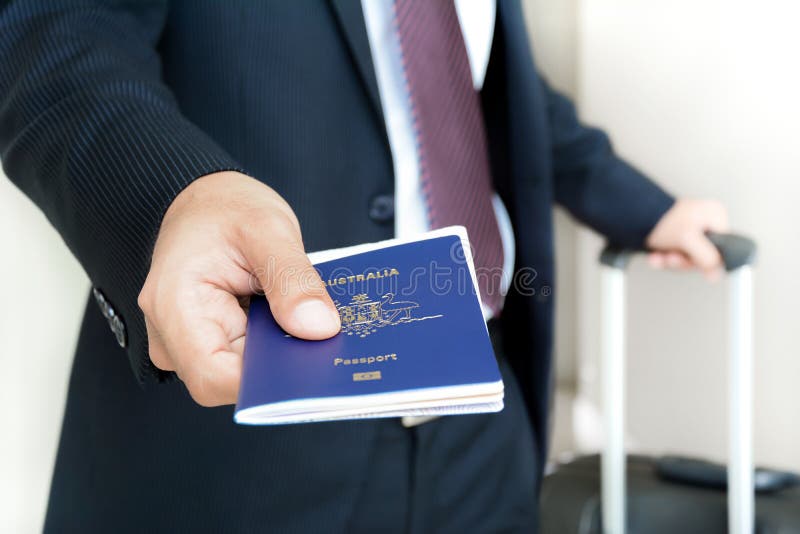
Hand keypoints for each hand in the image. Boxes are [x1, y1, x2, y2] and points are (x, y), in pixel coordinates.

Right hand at [137, 171, 340, 406]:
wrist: (207, 200)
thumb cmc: (225, 207)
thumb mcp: (267, 229)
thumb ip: (292, 280)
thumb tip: (319, 329)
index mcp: (174, 306)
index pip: (214, 376)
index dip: (265, 382)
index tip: (311, 364)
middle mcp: (173, 335)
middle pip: (232, 381)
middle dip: (281, 366)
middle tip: (327, 340)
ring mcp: (189, 343)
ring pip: (243, 374)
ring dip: (281, 354)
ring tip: (314, 323)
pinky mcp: (212, 342)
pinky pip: (248, 359)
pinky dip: (276, 345)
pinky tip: (301, 324)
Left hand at [645, 198, 728, 279]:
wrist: (633, 214)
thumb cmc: (660, 219)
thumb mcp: (688, 239)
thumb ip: (707, 257)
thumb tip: (718, 273)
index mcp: (715, 216)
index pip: (723, 248)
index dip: (707, 260)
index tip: (692, 261)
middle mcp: (706, 222)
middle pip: (703, 256)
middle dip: (683, 261)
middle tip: (672, 257)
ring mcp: (692, 231)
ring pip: (688, 258)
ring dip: (671, 261)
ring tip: (661, 256)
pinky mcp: (678, 238)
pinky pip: (676, 255)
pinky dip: (664, 258)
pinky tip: (656, 257)